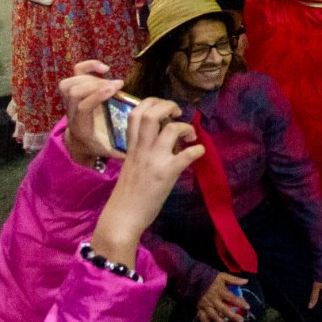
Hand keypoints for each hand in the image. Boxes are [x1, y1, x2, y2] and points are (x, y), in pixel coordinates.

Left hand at [58, 62, 124, 168]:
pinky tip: (104, 68)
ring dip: (90, 77)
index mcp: (81, 126)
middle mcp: (72, 113)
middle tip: (118, 85)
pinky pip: (74, 73)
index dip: (98, 95)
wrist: (79, 143)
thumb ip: (123, 150)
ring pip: (69, 83)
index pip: (83, 106)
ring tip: (109, 80)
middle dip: (97, 84)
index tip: (118, 88)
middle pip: (75, 92)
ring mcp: (70, 100)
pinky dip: (88, 66)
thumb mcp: (110, 151)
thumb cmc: (97, 145)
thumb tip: (140, 148)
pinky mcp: (74, 91)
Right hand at [89, 98, 201, 269]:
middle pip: (151, 114)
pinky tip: (198, 153)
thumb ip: (143, 149)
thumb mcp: (131, 165)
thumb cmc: (128, 193)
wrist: (122, 218)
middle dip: (168, 106)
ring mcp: (154, 160)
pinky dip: (198, 150)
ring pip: (170, 129)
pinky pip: (187, 154)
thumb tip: (165, 138)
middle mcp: (141, 150)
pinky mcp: (166, 173)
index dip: (152, 103)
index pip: (136, 113)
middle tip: (178, 114)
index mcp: (131, 147)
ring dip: (186, 127)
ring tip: (190, 136)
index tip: (165, 110)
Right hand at [197, 271, 251, 321]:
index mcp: (220, 291)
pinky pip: (203, 318)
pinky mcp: (200, 309)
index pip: (231, 298)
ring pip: (214, 316)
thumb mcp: (223, 276)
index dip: (239, 303)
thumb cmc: (211, 278)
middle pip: (224, 309)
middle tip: (241, 321)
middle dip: (232, 316)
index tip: (247, 307)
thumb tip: (246, 281)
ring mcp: (206, 305)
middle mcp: (213, 300)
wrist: (194, 280)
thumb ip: (234, 280)